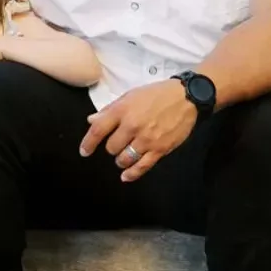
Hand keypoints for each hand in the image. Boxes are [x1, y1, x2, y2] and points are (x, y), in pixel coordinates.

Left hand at [79, 79, 197, 182]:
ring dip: (121, 160)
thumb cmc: (157, 94)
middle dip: (112, 148)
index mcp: (123, 110)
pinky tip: (126, 176)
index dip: (88, 143)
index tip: (84, 151)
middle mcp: (132, 126)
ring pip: (124, 159)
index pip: (98, 129)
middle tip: (118, 144)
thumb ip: (111, 109)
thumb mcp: (131, 95)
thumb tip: (91, 120)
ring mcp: (146, 139)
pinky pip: (141, 166)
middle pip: (111, 148)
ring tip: (123, 157)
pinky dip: (132, 174)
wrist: (186, 97)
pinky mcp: (159, 149)